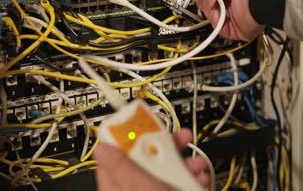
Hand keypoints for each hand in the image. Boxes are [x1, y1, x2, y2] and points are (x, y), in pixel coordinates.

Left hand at [93, 128, 209, 190]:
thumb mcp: (142, 190)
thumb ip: (123, 167)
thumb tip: (101, 146)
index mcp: (118, 188)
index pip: (113, 154)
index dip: (126, 134)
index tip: (138, 120)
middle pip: (144, 157)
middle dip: (165, 145)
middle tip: (179, 138)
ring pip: (167, 167)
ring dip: (185, 161)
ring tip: (196, 163)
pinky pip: (181, 180)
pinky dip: (193, 176)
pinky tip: (200, 178)